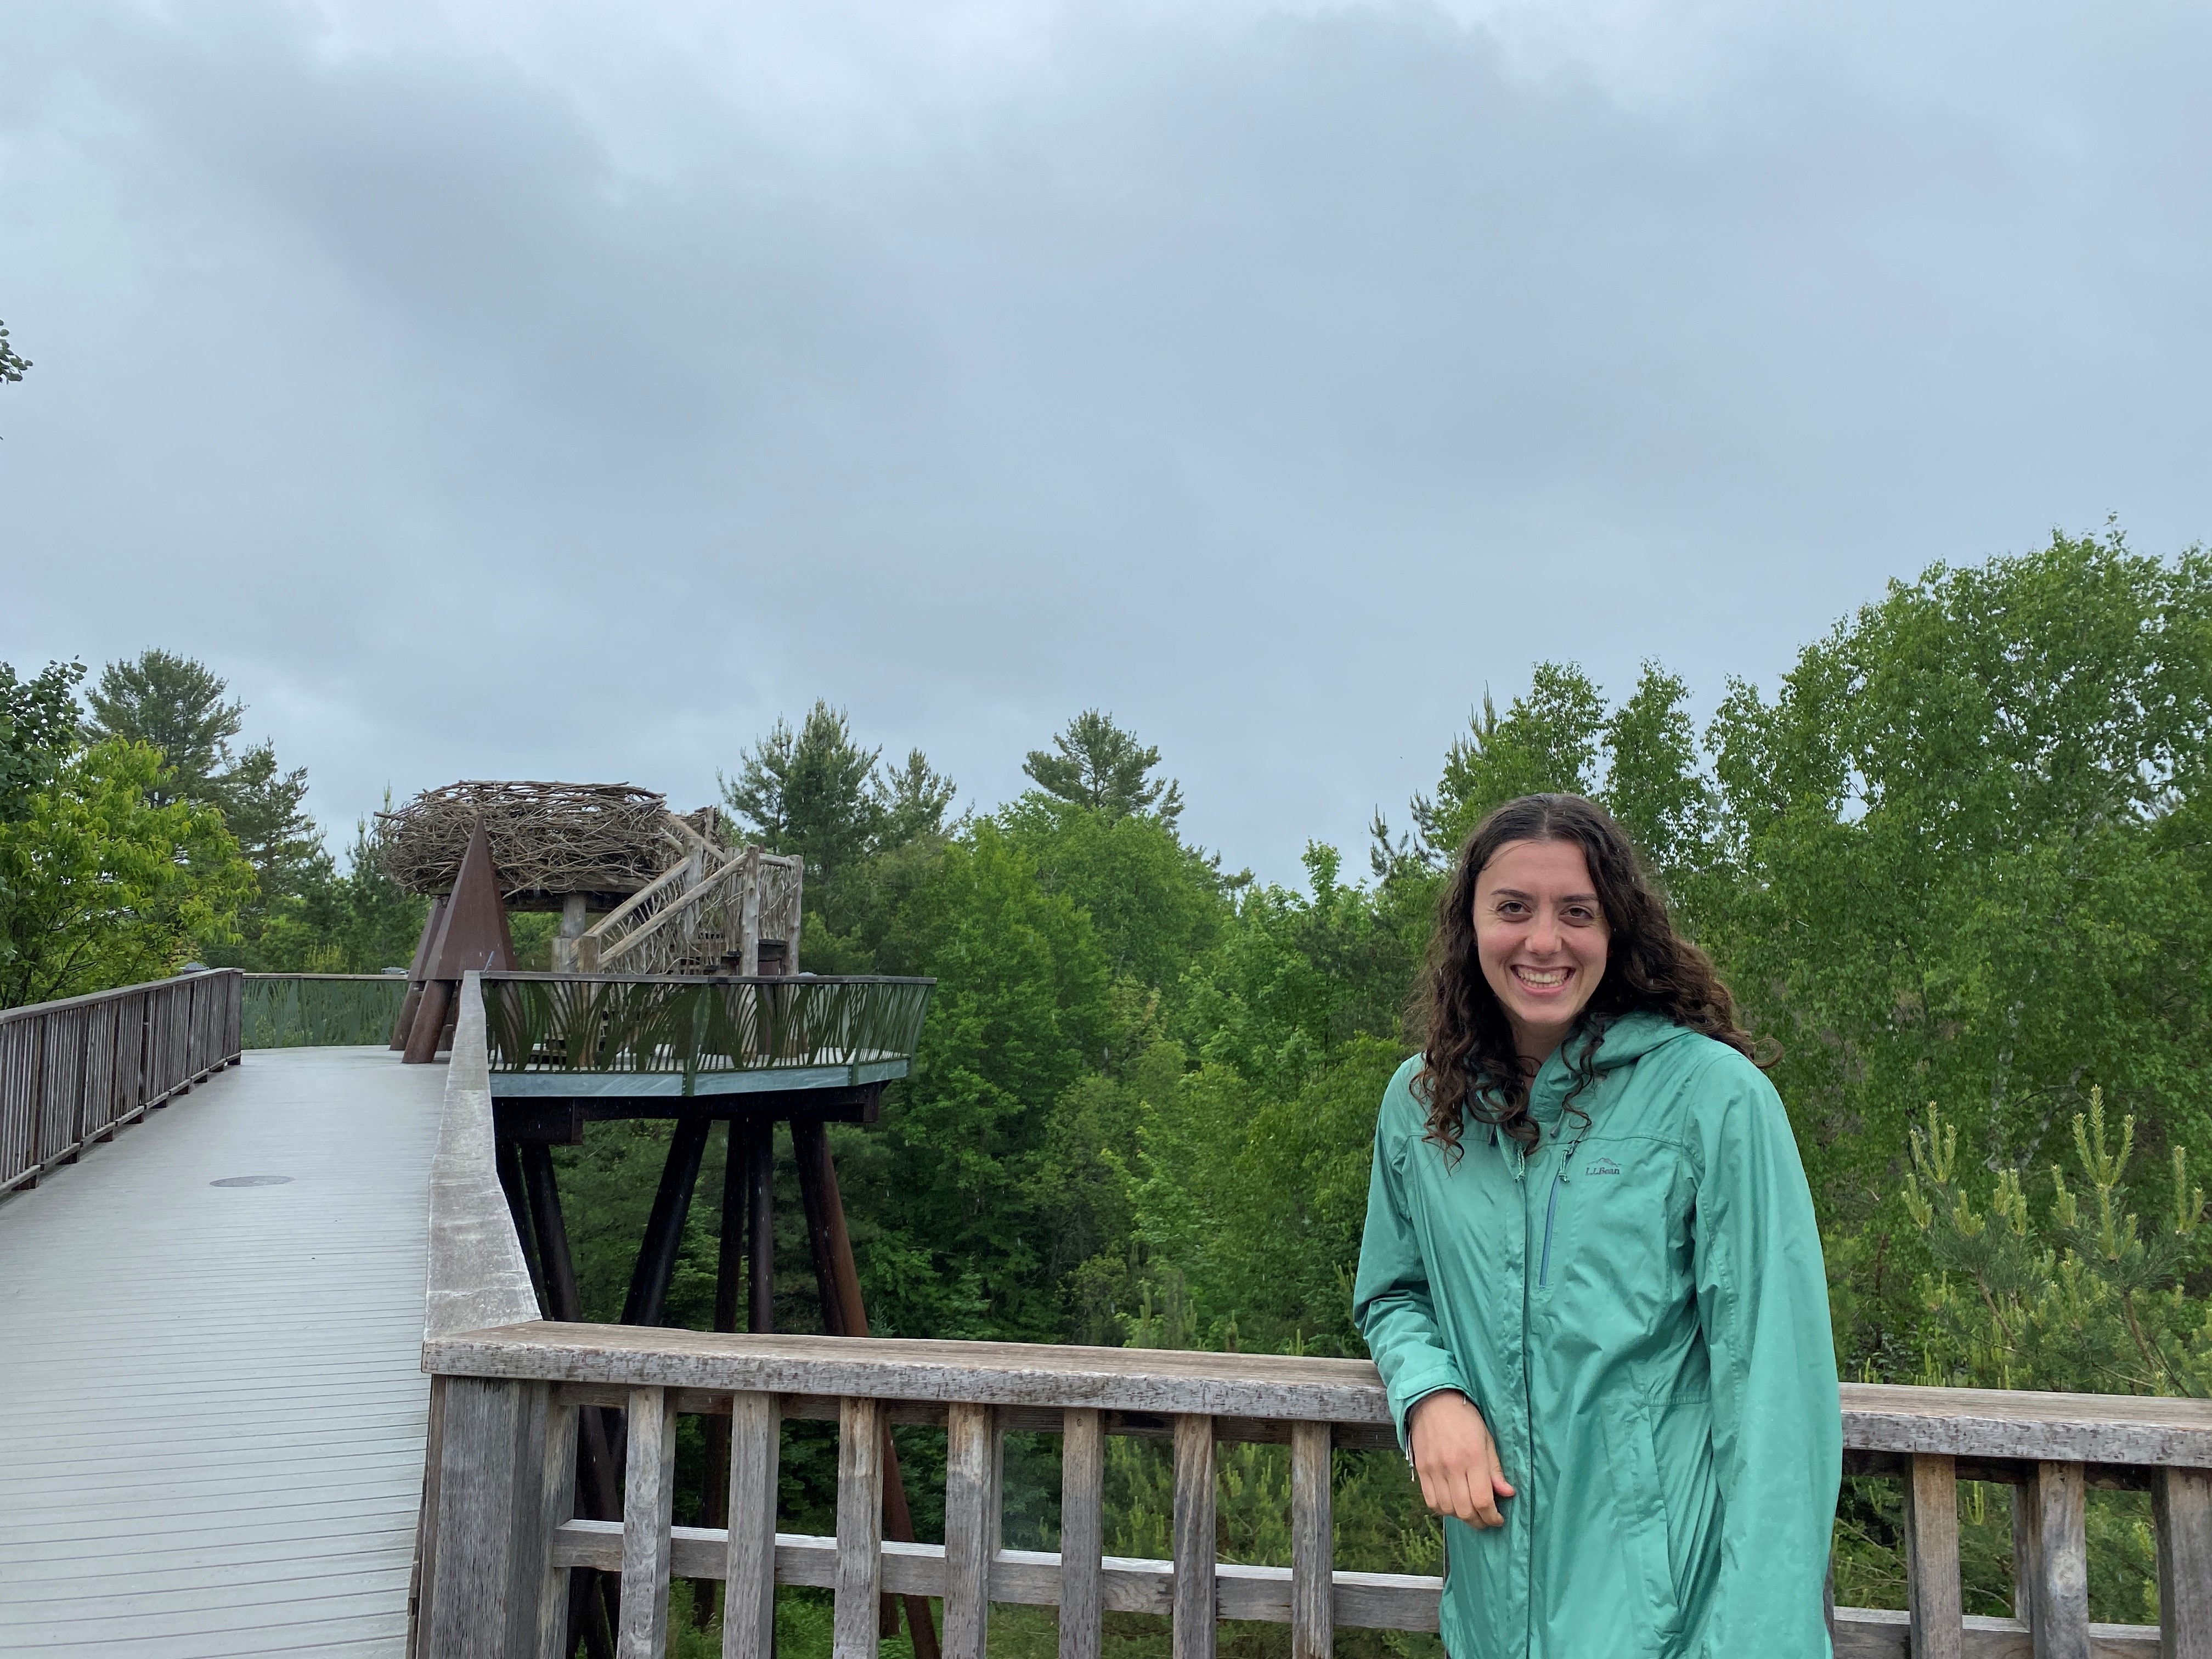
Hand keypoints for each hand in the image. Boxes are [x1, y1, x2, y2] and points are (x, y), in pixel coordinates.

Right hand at [1409, 1391, 1515, 1528]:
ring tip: (1470, 1511)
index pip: (1483, 1500)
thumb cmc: (1465, 1418)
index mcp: (1473, 1457)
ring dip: (1461, 1517)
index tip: (1498, 1519)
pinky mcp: (1421, 1470)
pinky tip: (1452, 1504)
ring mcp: (1433, 1469)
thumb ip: (1495, 1469)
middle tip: (1486, 1520)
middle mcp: (1452, 1466)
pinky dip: (1442, 1509)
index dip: (1492, 1517)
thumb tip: (1508, 1493)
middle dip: (1479, 1522)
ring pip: (1447, 1509)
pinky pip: (1430, 1501)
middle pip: (1465, 1510)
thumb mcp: (1487, 1439)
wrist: (1433, 1401)